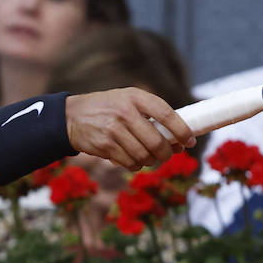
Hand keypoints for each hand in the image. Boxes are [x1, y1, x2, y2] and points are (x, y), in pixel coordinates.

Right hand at [65, 88, 194, 169]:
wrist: (72, 117)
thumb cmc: (108, 109)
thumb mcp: (127, 101)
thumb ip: (152, 116)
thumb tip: (180, 142)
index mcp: (135, 97)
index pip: (166, 114)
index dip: (182, 130)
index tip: (190, 141)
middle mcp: (125, 112)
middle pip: (157, 142)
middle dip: (166, 153)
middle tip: (167, 155)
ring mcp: (114, 130)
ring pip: (144, 156)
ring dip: (150, 161)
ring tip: (148, 157)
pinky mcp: (105, 146)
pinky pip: (130, 163)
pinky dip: (135, 165)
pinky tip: (132, 159)